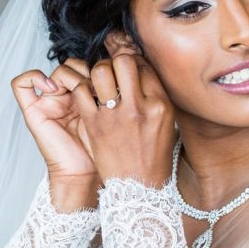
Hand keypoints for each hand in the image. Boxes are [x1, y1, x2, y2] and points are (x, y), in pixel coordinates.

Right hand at [11, 61, 98, 186]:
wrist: (84, 173)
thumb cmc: (98, 149)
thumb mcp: (109, 114)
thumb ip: (108, 92)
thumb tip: (114, 68)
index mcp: (81, 96)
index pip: (86, 66)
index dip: (97, 69)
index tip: (108, 84)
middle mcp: (63, 97)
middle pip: (72, 65)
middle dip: (87, 72)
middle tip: (97, 89)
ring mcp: (47, 102)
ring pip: (57, 70)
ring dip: (72, 77)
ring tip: (81, 93)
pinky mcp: (33, 112)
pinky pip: (21, 85)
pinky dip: (34, 77)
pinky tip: (53, 89)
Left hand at [73, 38, 176, 187]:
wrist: (138, 186)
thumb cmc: (152, 155)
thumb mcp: (165, 122)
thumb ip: (154, 95)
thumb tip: (139, 69)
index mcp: (160, 104)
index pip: (144, 66)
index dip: (133, 61)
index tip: (127, 65)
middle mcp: (140, 107)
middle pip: (124, 62)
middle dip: (115, 60)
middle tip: (112, 69)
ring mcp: (116, 116)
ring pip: (101, 71)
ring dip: (98, 71)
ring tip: (99, 81)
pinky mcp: (95, 125)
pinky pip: (83, 92)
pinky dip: (82, 89)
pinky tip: (88, 96)